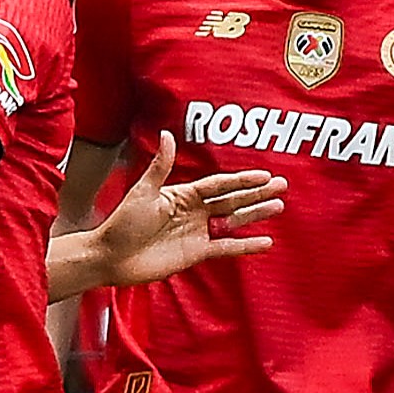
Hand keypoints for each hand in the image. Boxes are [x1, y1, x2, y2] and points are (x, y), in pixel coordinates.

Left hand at [85, 132, 285, 286]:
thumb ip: (161, 167)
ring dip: (255, 215)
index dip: (242, 180)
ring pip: (234, 221)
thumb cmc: (122, 223)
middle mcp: (194, 211)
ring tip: (278, 207)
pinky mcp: (196, 253)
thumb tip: (168, 135)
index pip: (219, 185)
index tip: (264, 174)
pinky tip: (265, 242)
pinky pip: (226, 248)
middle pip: (233, 200)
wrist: (111, 256)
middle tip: (282, 185)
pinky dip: (245, 245)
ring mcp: (197, 232)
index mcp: (184, 194)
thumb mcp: (143, 192)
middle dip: (257, 193)